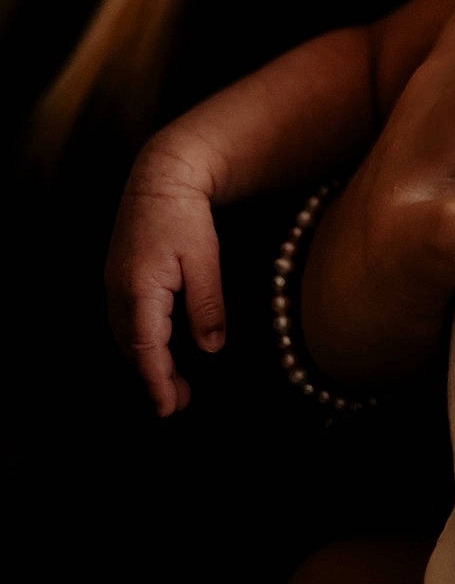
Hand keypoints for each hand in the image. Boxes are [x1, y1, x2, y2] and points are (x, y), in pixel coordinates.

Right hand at [105, 127, 227, 416]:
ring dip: (145, 362)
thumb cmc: (187, 214)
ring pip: (125, 337)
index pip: (145, 348)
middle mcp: (119, 290)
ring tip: (173, 385)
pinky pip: (125, 321)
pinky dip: (139, 342)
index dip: (157, 381)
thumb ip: (207, 304)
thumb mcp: (206, 258)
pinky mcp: (118, 277)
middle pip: (131, 348)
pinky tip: (158, 349)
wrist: (161, 176)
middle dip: (153, 379)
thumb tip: (210, 349)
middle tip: (180, 405)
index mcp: (140, 288)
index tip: (169, 407)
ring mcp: (114, 283)